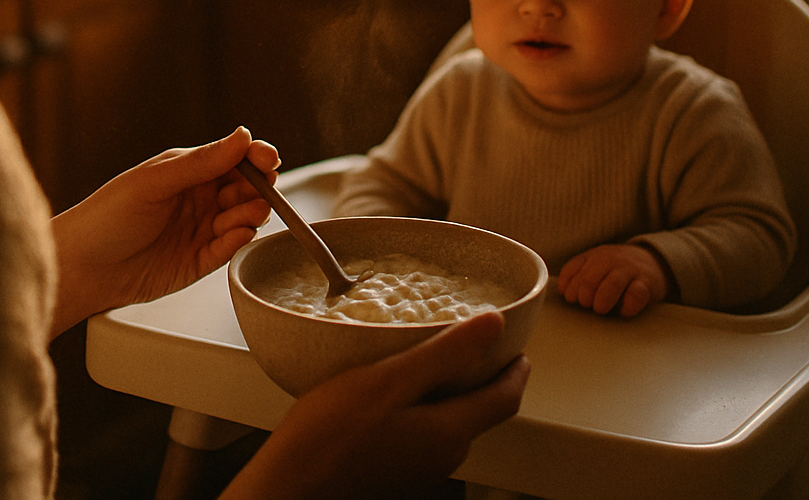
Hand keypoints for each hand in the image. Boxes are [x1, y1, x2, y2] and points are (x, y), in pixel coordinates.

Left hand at [48, 127, 276, 335]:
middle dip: (258, 188)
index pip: (234, 158)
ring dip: (251, 214)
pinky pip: (230, 248)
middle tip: (258, 192)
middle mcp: (198, 198)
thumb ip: (201, 162)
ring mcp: (201, 229)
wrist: (82, 267)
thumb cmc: (106, 217)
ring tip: (241, 215)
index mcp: (188, 171)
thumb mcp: (154, 182)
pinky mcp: (200, 260)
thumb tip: (242, 136)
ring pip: (244, 217)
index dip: (256, 157)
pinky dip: (238, 240)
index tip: (268, 160)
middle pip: (246, 188)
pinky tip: (235, 235)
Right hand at [224, 312, 529, 499]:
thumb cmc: (329, 435)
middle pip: (479, 414)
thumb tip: (494, 325)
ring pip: (449, 426)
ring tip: (433, 362)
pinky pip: (422, 437)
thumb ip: (445, 353)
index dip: (516, 372)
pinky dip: (423, 410)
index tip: (520, 351)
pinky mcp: (394, 475)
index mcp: (449, 433)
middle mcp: (442, 458)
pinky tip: (395, 395)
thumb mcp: (389, 380)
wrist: (289, 488)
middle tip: (476, 348)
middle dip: (484, 380)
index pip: (505, 400)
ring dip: (451, 394)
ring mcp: (418, 471)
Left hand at [557, 243, 671, 317]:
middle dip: (584, 297)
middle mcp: (610, 260)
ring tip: (600, 309)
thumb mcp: (595, 265)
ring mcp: (629, 270)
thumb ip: (577, 274)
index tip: (572, 300)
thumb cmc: (616, 270)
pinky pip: (635, 295)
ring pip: (611, 284)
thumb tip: (563, 292)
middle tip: (588, 306)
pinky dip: (627, 306)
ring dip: (602, 301)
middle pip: (589, 280)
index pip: (573, 271)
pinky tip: (623, 311)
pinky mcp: (647, 283)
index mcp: (593, 256)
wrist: (653, 262)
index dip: (569, 290)